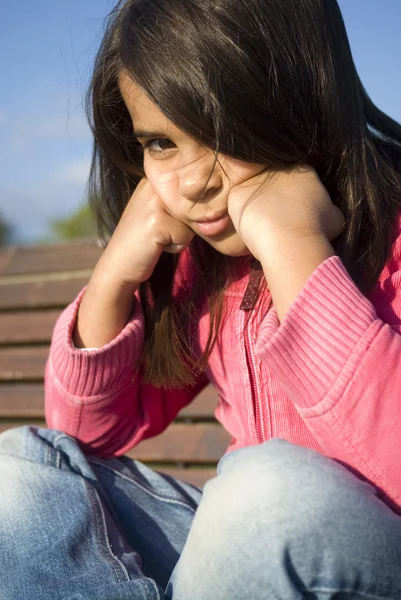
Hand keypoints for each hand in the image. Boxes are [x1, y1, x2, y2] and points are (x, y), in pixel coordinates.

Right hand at [96, 178, 194, 286]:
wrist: (118, 263)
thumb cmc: (144, 240)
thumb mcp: (160, 211)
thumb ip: (181, 202)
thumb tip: (216, 205)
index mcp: (155, 178)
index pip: (192, 193)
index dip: (184, 214)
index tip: (163, 221)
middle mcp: (154, 184)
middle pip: (194, 206)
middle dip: (183, 225)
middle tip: (158, 231)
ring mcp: (154, 201)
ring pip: (191, 222)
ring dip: (180, 236)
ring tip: (157, 238)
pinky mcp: (156, 221)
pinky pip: (185, 237)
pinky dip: (175, 247)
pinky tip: (155, 245)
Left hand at [227, 164, 344, 260]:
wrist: (291, 240)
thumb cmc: (317, 230)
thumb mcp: (335, 216)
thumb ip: (328, 207)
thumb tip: (327, 211)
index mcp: (302, 169)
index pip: (293, 180)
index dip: (292, 200)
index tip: (292, 216)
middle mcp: (277, 168)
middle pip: (271, 184)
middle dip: (272, 201)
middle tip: (275, 223)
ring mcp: (254, 179)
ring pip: (253, 194)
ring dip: (256, 209)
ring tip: (264, 229)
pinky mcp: (237, 193)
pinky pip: (237, 206)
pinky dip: (242, 218)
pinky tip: (252, 229)